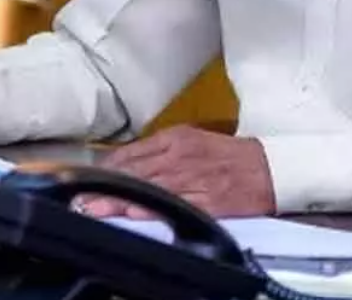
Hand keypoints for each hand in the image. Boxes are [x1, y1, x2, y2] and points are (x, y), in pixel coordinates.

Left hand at [83, 125, 275, 218]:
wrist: (270, 168)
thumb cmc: (231, 155)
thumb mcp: (194, 140)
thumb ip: (162, 149)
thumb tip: (128, 161)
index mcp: (177, 138)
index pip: (133, 152)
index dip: (107, 166)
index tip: (87, 177)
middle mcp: (181, 156)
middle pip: (135, 171)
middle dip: (105, 186)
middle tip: (81, 197)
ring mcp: (193, 179)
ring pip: (149, 189)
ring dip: (119, 200)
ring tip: (95, 209)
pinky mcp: (207, 201)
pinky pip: (174, 206)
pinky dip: (151, 210)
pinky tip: (132, 214)